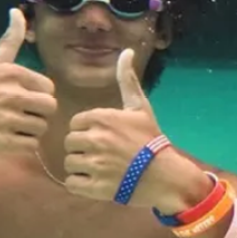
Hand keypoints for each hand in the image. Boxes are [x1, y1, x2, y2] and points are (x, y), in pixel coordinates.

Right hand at [0, 9, 57, 160]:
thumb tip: (16, 11)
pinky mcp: (3, 141)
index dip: (37, 95)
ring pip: (42, 127)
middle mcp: (10, 94)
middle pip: (49, 108)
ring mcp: (6, 119)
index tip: (20, 97)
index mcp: (11, 73)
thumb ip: (9, 39)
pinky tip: (8, 139)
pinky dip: (23, 146)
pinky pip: (32, 145)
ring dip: (30, 130)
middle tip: (18, 114)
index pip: (49, 89)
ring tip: (11, 126)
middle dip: (37, 113)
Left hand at [63, 48, 199, 207]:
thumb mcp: (140, 107)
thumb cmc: (151, 140)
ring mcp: (94, 164)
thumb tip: (126, 51)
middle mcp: (95, 139)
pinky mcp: (93, 186)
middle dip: (83, 149)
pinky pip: (71, 183)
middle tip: (103, 155)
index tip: (104, 138)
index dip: (88, 132)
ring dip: (82, 168)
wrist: (166, 175)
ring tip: (102, 169)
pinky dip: (82, 185)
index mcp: (102, 118)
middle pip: (70, 143)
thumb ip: (127, 80)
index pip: (75, 124)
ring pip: (70, 163)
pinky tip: (98, 182)